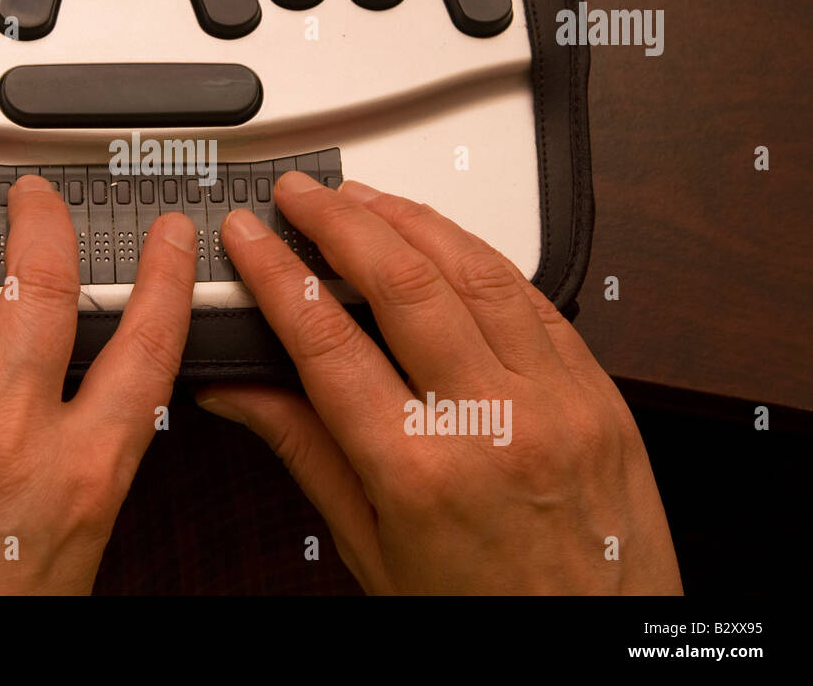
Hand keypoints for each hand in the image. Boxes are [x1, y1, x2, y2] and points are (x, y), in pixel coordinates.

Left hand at [0, 174, 197, 593]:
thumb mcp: (69, 562)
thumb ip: (80, 481)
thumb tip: (92, 424)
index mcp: (79, 476)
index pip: (144, 346)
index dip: (163, 277)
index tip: (166, 237)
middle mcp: (4, 440)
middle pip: (39, 291)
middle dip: (41, 224)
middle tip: (32, 199)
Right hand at [198, 172, 681, 593]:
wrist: (598, 650)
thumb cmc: (483, 613)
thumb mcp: (369, 545)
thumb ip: (303, 449)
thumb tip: (237, 389)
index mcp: (420, 473)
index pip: (327, 338)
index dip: (277, 273)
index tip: (248, 239)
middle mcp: (493, 425)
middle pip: (401, 280)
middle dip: (338, 218)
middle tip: (300, 194)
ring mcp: (556, 400)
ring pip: (474, 268)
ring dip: (409, 217)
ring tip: (362, 198)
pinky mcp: (597, 391)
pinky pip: (533, 295)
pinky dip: (478, 253)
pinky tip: (442, 238)